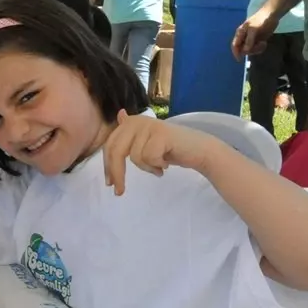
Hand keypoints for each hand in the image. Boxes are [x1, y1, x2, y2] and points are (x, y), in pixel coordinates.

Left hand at [102, 110, 216, 194]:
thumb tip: (119, 115)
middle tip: (119, 192)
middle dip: (117, 173)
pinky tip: (165, 164)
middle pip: (116, 151)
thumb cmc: (171, 150)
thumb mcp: (146, 142)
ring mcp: (149, 126)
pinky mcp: (160, 134)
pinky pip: (148, 157)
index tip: (109, 184)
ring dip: (147, 168)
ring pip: (134, 157)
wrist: (200, 151)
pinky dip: (156, 165)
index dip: (107, 166)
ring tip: (159, 166)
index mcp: (130, 123)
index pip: (109, 145)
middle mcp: (137, 121)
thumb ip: (130, 134)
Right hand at [231, 6, 279, 58]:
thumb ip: (249, 40)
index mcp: (240, 33)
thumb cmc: (261, 20)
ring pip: (250, 50)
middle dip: (251, 50)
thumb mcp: (254, 29)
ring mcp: (252, 39)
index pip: (235, 45)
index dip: (236, 53)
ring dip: (257, 49)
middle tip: (259, 46)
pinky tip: (264, 43)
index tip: (240, 60)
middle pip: (243, 49)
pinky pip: (257, 48)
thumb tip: (245, 50)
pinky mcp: (258, 40)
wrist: (272, 14)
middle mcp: (244, 37)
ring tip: (263, 43)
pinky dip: (260, 48)